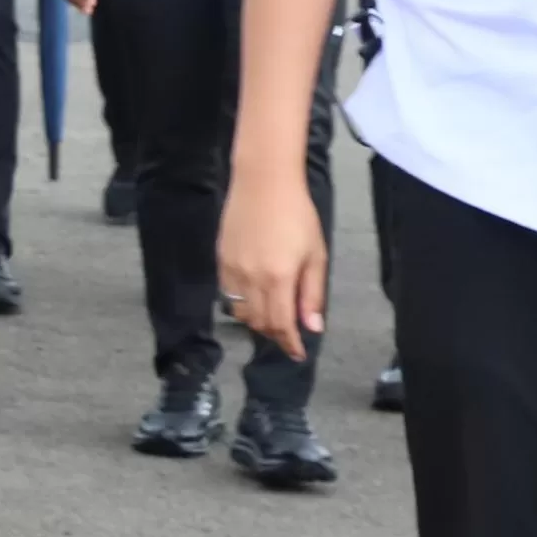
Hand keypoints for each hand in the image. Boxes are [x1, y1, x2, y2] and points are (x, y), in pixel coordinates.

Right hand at [216, 167, 327, 359]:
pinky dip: (242, 304)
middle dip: (276, 334)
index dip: (290, 343)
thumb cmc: (298, 215)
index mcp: (278, 278)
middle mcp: (251, 279)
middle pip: (260, 323)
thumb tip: (312, 328)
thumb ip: (312, 294)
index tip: (298, 353)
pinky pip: (228, 294)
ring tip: (272, 317)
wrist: (263, 183)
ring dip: (257, 321)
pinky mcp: (221, 261)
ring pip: (241, 313)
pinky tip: (255, 297)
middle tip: (289, 334)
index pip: (281, 325)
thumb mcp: (316, 255)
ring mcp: (231, 271)